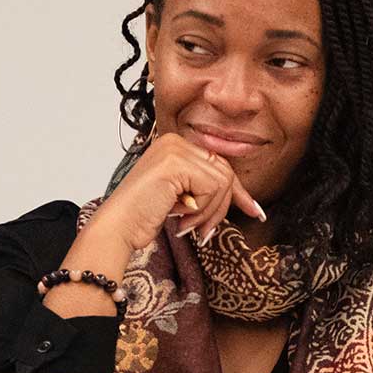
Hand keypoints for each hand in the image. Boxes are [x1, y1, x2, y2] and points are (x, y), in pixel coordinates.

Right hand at [93, 133, 266, 255]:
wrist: (118, 226)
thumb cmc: (143, 215)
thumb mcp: (181, 196)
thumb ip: (205, 187)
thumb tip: (242, 196)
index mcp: (176, 145)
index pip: (219, 166)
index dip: (238, 192)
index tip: (255, 211)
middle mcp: (175, 142)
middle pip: (225, 174)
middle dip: (221, 207)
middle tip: (204, 230)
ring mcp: (174, 150)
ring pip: (222, 183)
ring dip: (208, 212)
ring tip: (186, 223)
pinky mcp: (175, 163)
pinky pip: (212, 188)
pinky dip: (201, 210)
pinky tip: (179, 216)